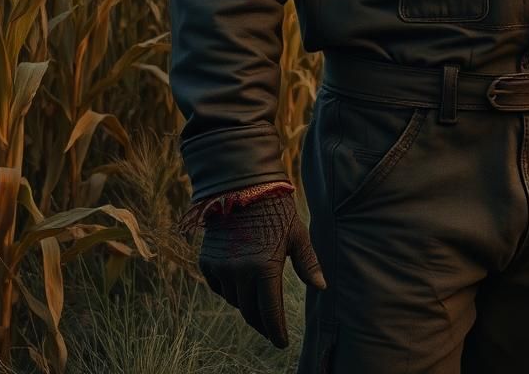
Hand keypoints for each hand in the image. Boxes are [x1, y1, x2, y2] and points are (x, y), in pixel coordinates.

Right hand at [198, 191, 325, 346]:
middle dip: (262, 323)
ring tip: (258, 300)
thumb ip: (307, 262)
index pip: (270, 313)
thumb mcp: (296, 234)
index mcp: (264, 268)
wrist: (240, 186)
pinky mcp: (207, 262)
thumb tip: (322, 286)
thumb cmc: (275, 209)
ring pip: (234, 300)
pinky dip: (230, 290)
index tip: (282, 342)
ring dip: (246, 304)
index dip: (276, 331)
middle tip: (271, 328)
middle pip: (250, 312)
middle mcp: (240, 273)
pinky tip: (241, 284)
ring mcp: (221, 268)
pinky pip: (219, 287)